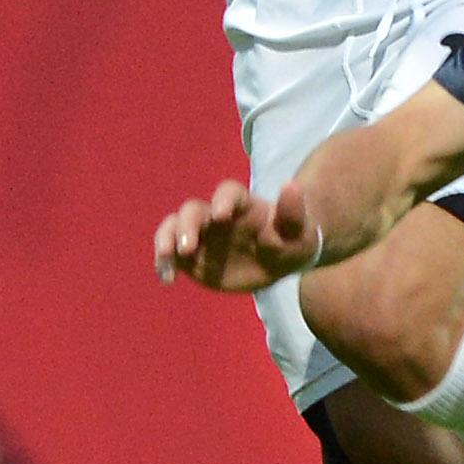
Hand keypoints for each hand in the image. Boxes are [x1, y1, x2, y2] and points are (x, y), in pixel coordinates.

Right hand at [151, 178, 319, 292]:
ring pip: (174, 227)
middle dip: (187, 225)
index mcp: (243, 205)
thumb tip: (291, 184)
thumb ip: (293, 212)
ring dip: (167, 240)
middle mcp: (216, 215)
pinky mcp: (191, 255)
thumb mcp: (299, 232)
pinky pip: (170, 254)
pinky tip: (168, 279)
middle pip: (193, 210)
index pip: (228, 193)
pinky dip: (164, 263)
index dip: (223, 201)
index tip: (221, 216)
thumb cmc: (292, 240)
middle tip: (188, 248)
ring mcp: (201, 234)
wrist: (279, 260)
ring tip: (167, 259)